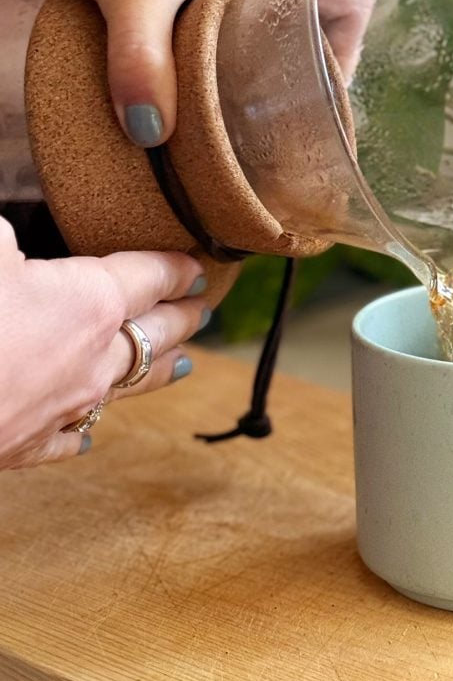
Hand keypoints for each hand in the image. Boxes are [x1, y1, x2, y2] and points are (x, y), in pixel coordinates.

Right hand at [0, 218, 208, 469]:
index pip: (152, 276)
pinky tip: (89, 436)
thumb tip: (10, 237)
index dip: (177, 268)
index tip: (197, 266)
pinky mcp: (29, 444)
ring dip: (161, 368)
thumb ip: (8, 236)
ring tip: (186, 361)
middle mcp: (94, 356)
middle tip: (204, 310)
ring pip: (131, 385)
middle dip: (184, 317)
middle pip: (158, 332)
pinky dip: (84, 432)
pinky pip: (70, 437)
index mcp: (91, 300)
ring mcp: (66, 405)